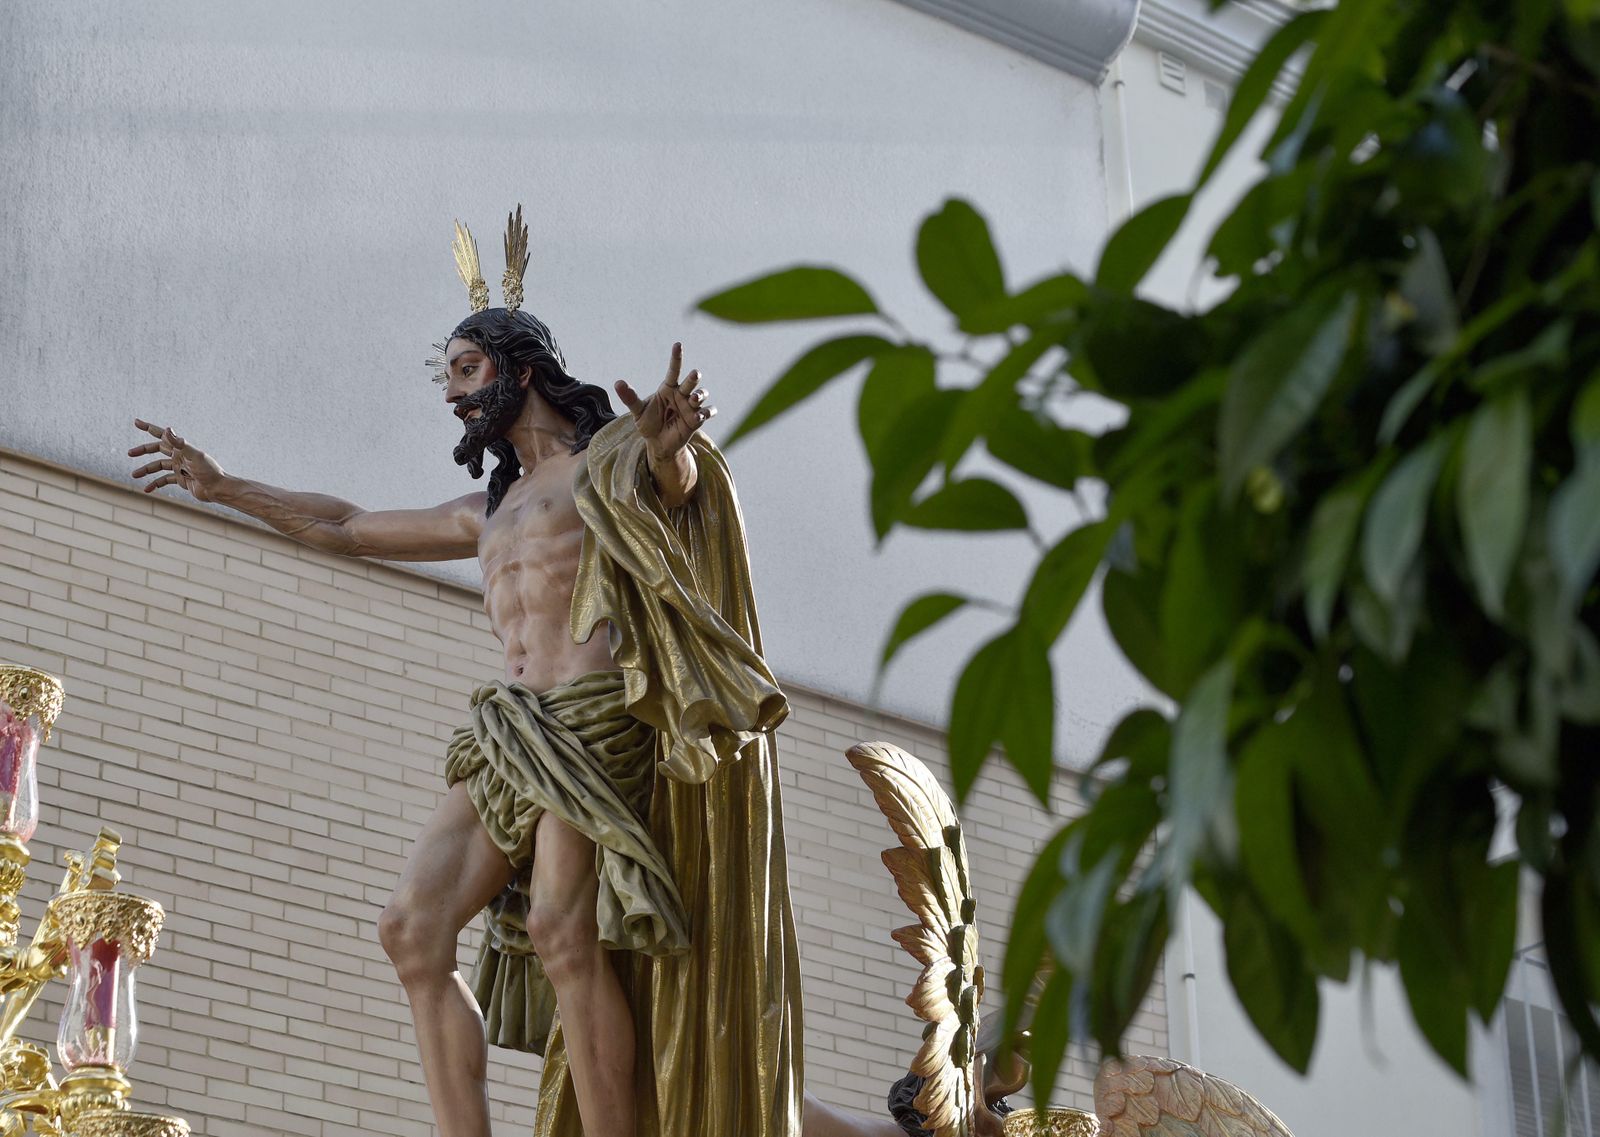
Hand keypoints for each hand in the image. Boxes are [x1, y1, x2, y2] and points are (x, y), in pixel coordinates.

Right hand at [128, 418, 228, 500]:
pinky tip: (147, 489)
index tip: (136, 422)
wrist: (218, 489)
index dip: (149, 428)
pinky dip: (155, 484)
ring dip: (146, 470)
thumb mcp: (194, 456)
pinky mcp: (181, 479)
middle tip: (130, 453)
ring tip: (133, 475)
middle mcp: (179, 456)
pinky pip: (164, 480)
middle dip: (143, 450)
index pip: (162, 435)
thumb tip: (166, 430)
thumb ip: (180, 444)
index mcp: (181, 448)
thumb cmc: (209, 471)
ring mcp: (180, 467)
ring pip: (158, 466)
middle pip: (157, 450)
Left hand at [614, 342, 715, 460]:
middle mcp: (681, 395)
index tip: (678, 345)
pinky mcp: (697, 420)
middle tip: (694, 374)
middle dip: (693, 378)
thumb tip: (618, 383)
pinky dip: (707, 412)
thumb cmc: (649, 423)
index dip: (676, 357)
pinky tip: (700, 415)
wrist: (658, 443)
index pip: (673, 370)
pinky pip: (707, 412)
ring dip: (700, 395)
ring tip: (694, 398)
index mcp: (668, 389)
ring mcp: (690, 407)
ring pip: (701, 395)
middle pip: (690, 382)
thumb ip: (630, 398)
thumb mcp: (638, 411)